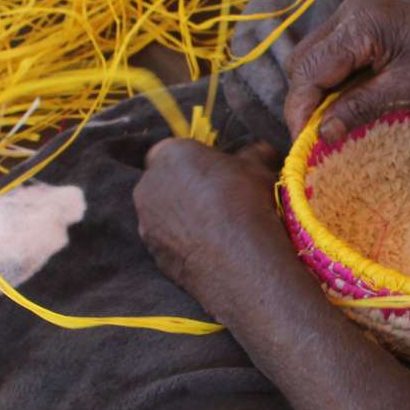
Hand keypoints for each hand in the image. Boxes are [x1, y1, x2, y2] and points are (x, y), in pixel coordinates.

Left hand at [134, 139, 295, 319]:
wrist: (241, 259)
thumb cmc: (247, 201)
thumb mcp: (258, 169)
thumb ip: (254, 155)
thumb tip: (263, 150)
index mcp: (169, 155)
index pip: (173, 151)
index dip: (194, 161)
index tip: (216, 173)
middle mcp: (148, 186)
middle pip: (163, 182)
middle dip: (184, 188)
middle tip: (216, 200)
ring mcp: (146, 223)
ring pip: (162, 214)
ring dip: (181, 218)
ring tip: (214, 229)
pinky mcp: (152, 254)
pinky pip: (166, 242)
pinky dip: (181, 243)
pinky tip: (208, 250)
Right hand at [282, 0, 409, 144]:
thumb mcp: (407, 91)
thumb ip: (359, 108)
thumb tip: (321, 134)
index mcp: (360, 22)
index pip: (310, 69)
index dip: (301, 108)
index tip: (302, 143)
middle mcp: (352, 10)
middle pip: (306, 61)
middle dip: (305, 99)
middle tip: (315, 137)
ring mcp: (359, 13)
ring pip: (318, 57)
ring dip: (319, 91)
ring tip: (330, 124)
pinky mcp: (369, 23)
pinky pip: (337, 53)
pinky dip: (335, 80)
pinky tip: (346, 104)